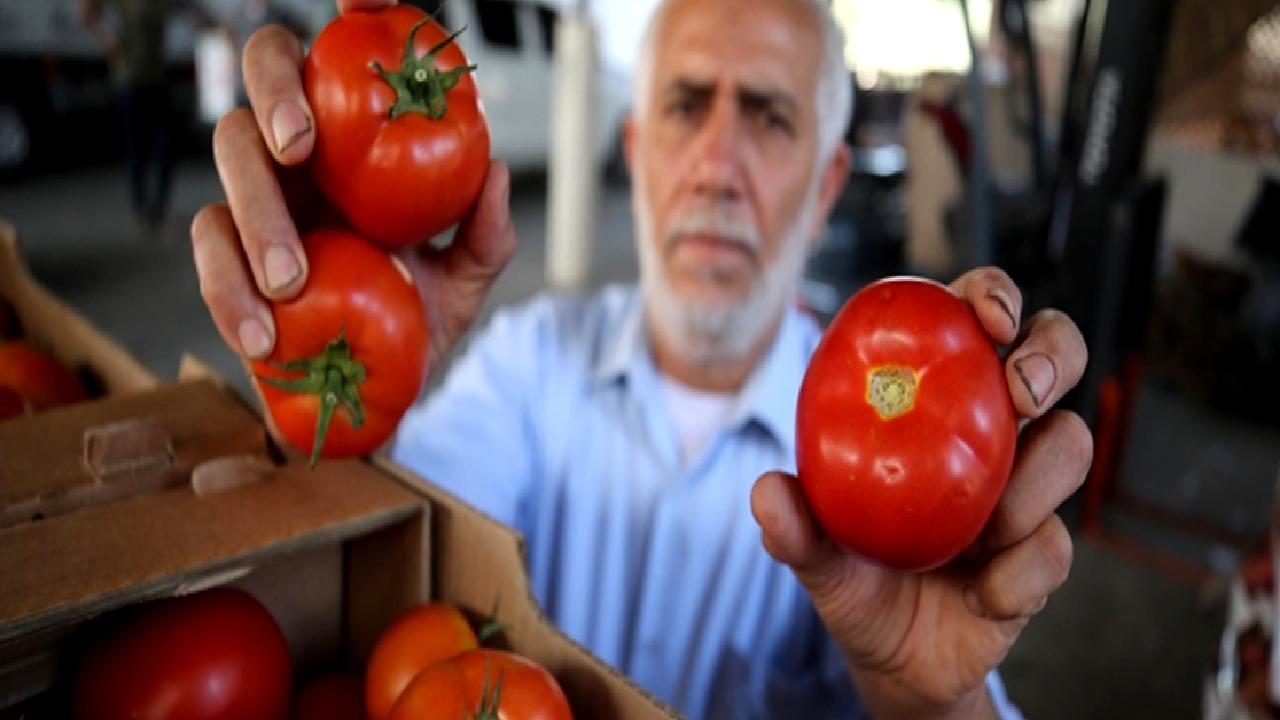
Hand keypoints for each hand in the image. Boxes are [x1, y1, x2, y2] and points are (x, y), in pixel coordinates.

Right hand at [191, 0, 514, 375]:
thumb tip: (498, 175)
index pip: (352, 56)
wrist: (376, 394)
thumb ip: (483, 235)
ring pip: (230, 151)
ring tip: (291, 279)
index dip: (355, 11)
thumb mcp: (465, 281)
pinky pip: (209, 248)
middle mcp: (307, 148)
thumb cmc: (418, 319)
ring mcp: (261, 192)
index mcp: (362, 138)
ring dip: (257, 211)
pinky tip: (262, 333)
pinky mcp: (227, 252)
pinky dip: (229, 291)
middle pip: (268, 69)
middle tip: (302, 150)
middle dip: (277, 91)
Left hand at [751, 267, 1090, 718]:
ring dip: (1032, 484)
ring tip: (983, 529)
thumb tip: (769, 492)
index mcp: (934, 402)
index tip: (987, 315)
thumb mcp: (815, 552)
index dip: (991, 297)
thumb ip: (795, 526)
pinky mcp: (1044, 553)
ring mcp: (1025, 488)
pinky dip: (1019, 572)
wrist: (892, 659)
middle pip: (1052, 355)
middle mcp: (990, 431)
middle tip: (1021, 391)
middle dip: (1051, 356)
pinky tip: (983, 593)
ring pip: (1071, 444)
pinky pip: (1056, 547)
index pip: (971, 321)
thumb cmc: (853, 573)